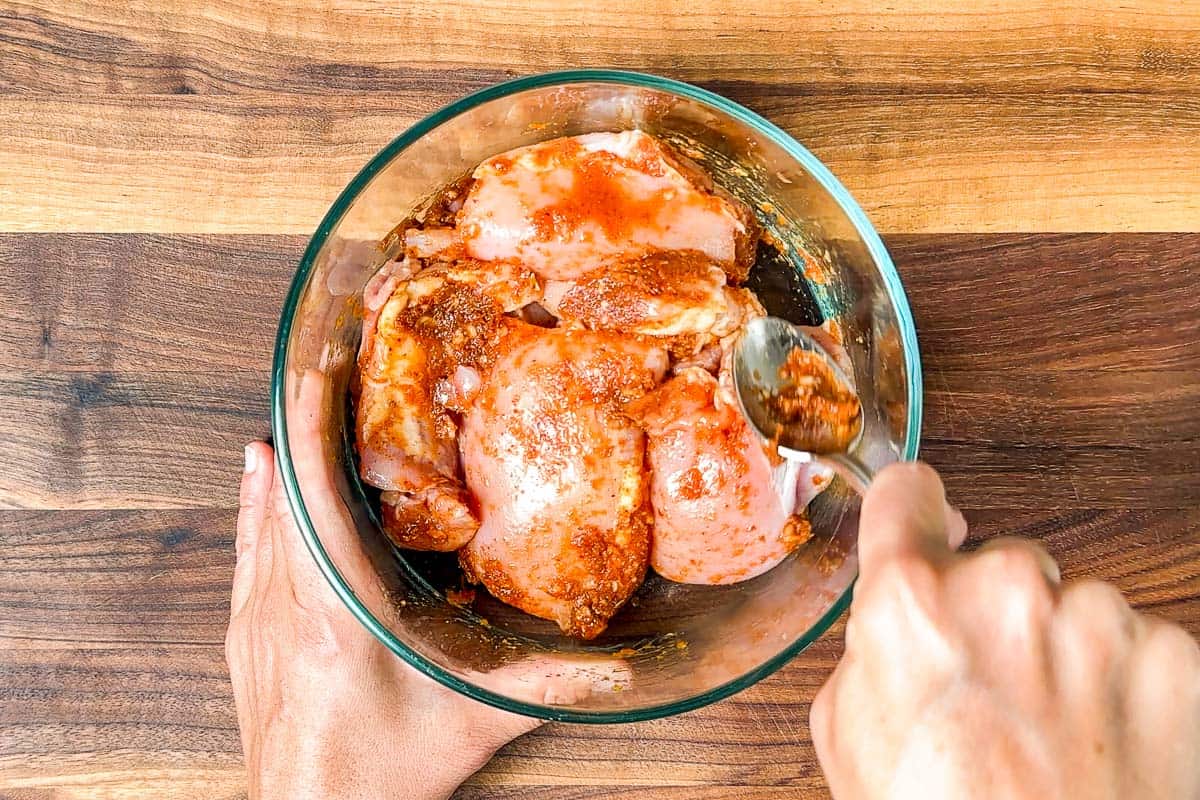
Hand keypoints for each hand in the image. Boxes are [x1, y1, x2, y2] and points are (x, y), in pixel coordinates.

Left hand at [225, 373, 540, 799]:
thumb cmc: (377, 777)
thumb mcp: (469, 725)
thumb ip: (543, 688)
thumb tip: (615, 666)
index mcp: (331, 617)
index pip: (314, 502)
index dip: (315, 434)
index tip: (318, 378)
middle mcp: (282, 608)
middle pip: (285, 496)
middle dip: (305, 427)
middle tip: (325, 369)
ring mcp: (256, 621)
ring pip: (263, 518)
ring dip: (284, 458)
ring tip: (299, 402)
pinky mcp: (245, 637)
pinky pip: (246, 549)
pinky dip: (255, 501)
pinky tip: (257, 470)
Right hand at [812, 463, 1199, 799]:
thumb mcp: (848, 737)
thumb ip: (869, 649)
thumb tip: (894, 621)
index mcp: (913, 601)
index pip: (908, 492)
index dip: (912, 511)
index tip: (925, 520)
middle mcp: (1010, 588)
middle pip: (1002, 563)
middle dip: (997, 612)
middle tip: (995, 696)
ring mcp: (1102, 618)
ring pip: (1076, 607)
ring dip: (1067, 651)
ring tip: (1055, 738)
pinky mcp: (1178, 656)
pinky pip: (1142, 645)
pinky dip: (1128, 686)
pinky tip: (1105, 747)